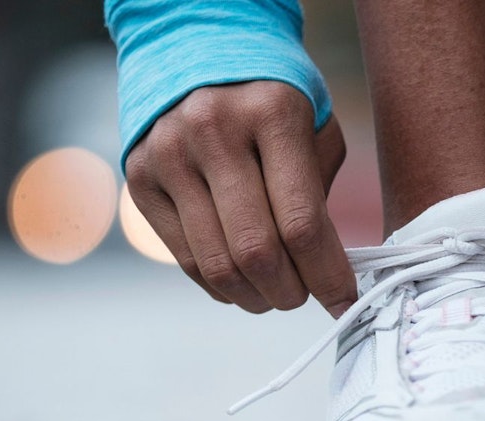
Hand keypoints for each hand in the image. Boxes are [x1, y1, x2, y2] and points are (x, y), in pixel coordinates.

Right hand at [125, 81, 355, 315]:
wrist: (196, 53)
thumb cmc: (273, 102)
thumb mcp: (315, 129)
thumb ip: (320, 195)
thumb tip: (327, 273)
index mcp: (271, 115)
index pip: (301, 223)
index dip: (327, 276)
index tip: (344, 303)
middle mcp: (212, 131)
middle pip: (256, 251)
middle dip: (291, 292)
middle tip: (306, 298)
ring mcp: (168, 155)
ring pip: (217, 264)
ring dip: (255, 298)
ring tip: (277, 295)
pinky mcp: (140, 179)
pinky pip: (185, 258)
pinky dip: (220, 286)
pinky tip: (242, 283)